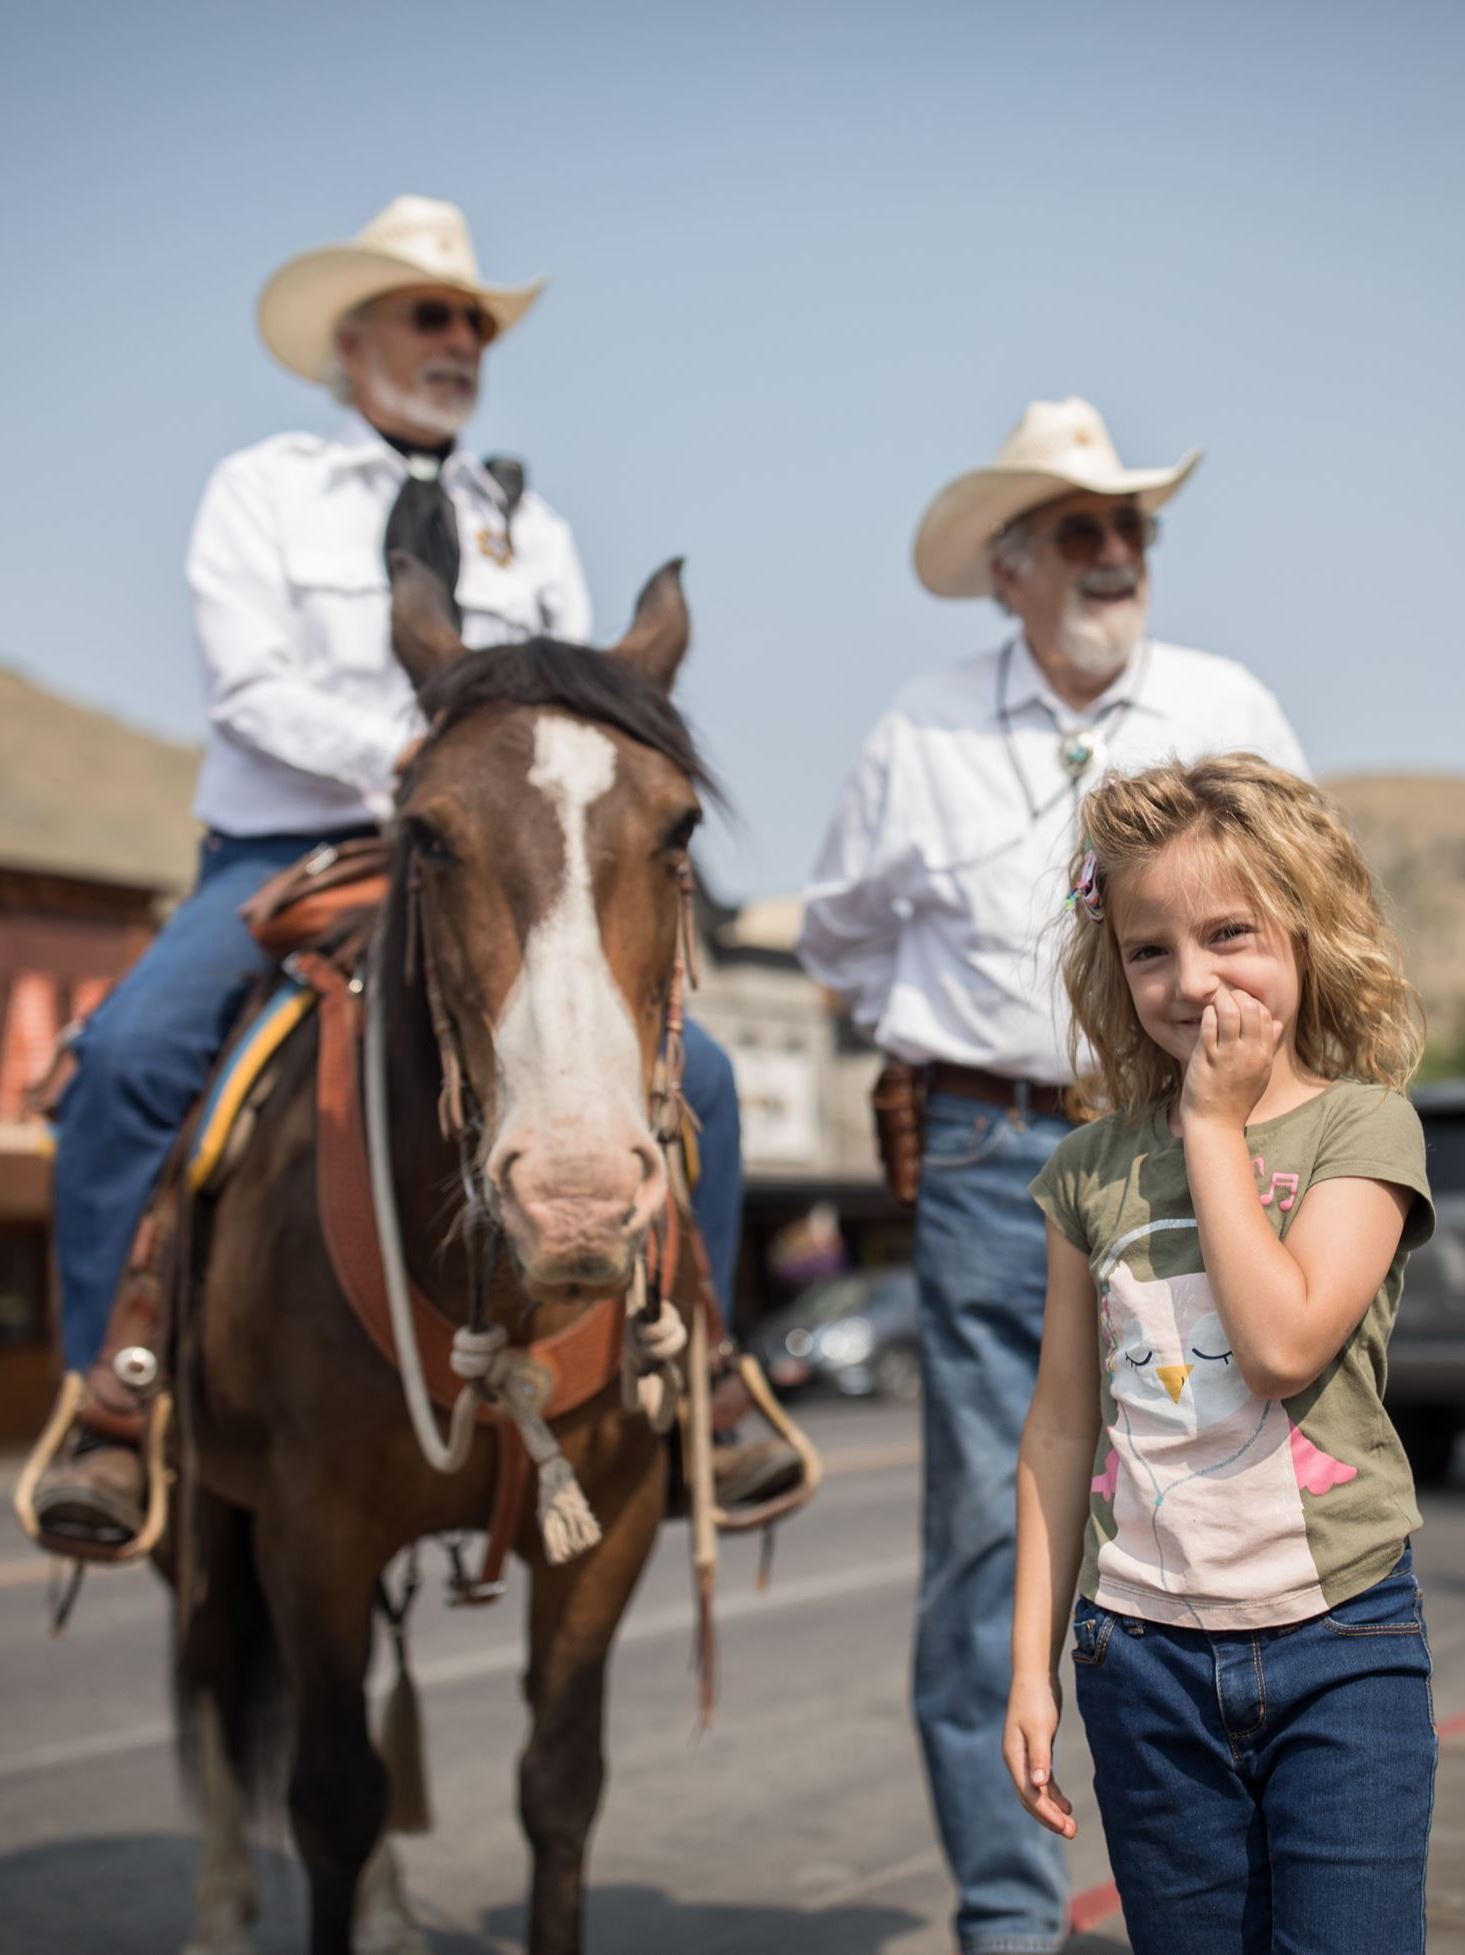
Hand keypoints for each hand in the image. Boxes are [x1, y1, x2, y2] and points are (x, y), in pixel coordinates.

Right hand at [1003, 1673, 1076, 1838]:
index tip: (1065, 1827)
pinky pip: (1042, 1780)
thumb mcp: (1039, 1728)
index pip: (1029, 1793)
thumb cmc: (1036, 1700)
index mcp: (1014, 1757)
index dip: (1046, 1813)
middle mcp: (1016, 1760)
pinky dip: (1053, 1794)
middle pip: (1030, 1797)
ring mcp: (1025, 1756)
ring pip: (1036, 1791)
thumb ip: (1039, 1756)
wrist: (1035, 1675)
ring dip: (1052, 1809)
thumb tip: (1038, 1786)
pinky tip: (1065, 1804)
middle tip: (1072, 1832)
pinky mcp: (1036, 1750)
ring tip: (1071, 1825)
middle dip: (1049, 1817)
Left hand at [1180, 984, 1283, 1131]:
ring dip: (1222, 1002)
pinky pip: (1209, 1026)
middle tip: (1226, 999)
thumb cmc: (1237, 1098)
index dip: (1252, 1003)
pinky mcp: (1206, 1057)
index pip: (1265, 1016)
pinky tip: (1207, 1015)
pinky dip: (1208, 1014)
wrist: (1216, 1123)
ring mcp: (1228, 1055)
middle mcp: (1249, 1053)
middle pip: (1250, 1009)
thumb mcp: (1261, 1073)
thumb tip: (1278, 1023)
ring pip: (1230, 1013)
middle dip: (1237, 997)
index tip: (1240, 1003)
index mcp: (1264, 1055)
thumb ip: (1268, 1046)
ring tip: (1215, 1004)